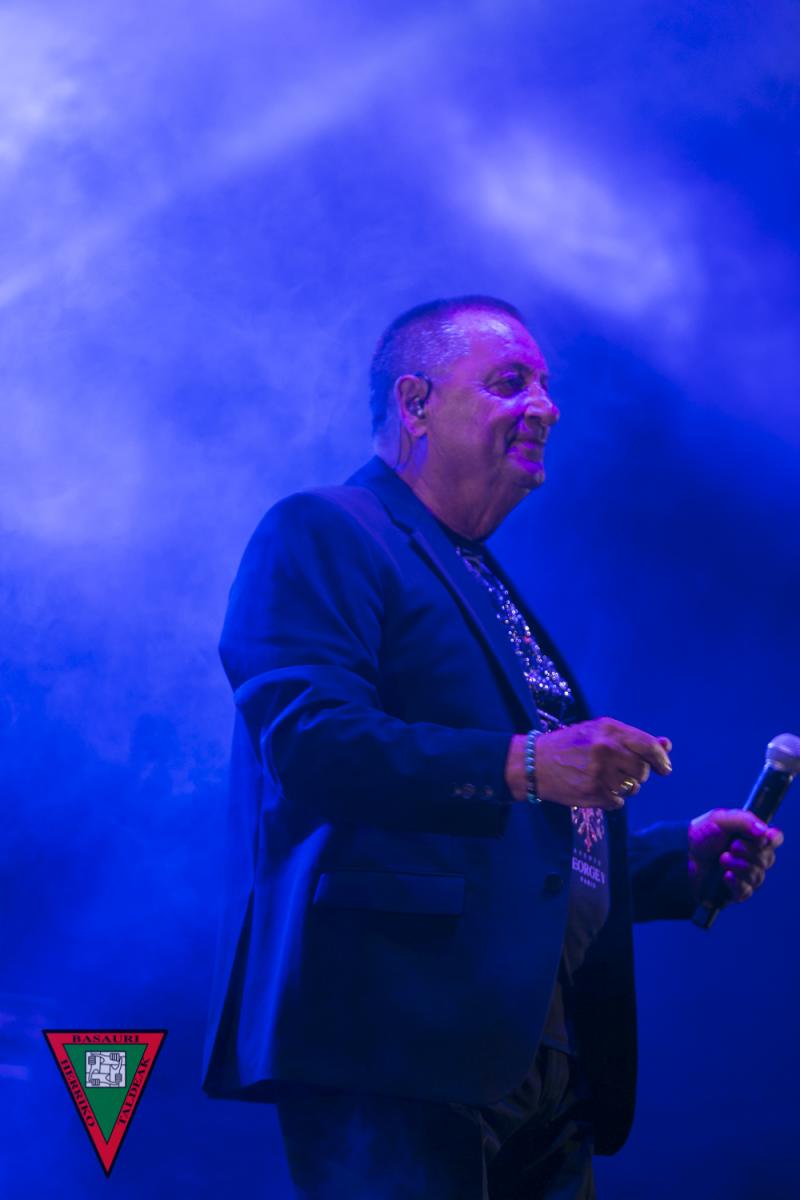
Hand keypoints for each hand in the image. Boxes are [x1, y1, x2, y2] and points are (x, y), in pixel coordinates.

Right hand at [505, 717, 672, 809]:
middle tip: (625, 772)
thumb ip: (633, 739)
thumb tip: (667, 745)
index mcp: (609, 730)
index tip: (664, 768)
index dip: (661, 759)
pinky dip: (613, 798)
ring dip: (625, 787)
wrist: (536, 762)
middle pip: (642, 770)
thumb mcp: (599, 731)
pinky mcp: (592, 793)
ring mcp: (599, 773)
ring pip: (632, 788)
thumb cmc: (571, 744)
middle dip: (639, 774)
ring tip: (607, 779)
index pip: (648, 746)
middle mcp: (606, 750)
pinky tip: (598, 788)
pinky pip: (618, 801)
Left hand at [689, 808, 783, 903]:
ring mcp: (745, 876)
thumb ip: (744, 821)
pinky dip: (736, 882)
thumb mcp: (720, 819)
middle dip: (751, 852)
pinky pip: (745, 891)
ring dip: (740, 866)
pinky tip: (726, 876)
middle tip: (733, 846)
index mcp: (752, 837)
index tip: (765, 838)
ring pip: (757, 875)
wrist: (680, 854)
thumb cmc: (701, 835)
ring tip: (722, 859)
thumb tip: (764, 832)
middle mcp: (753, 857)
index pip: (774, 839)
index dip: (773, 838)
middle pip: (768, 858)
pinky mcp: (735, 892)